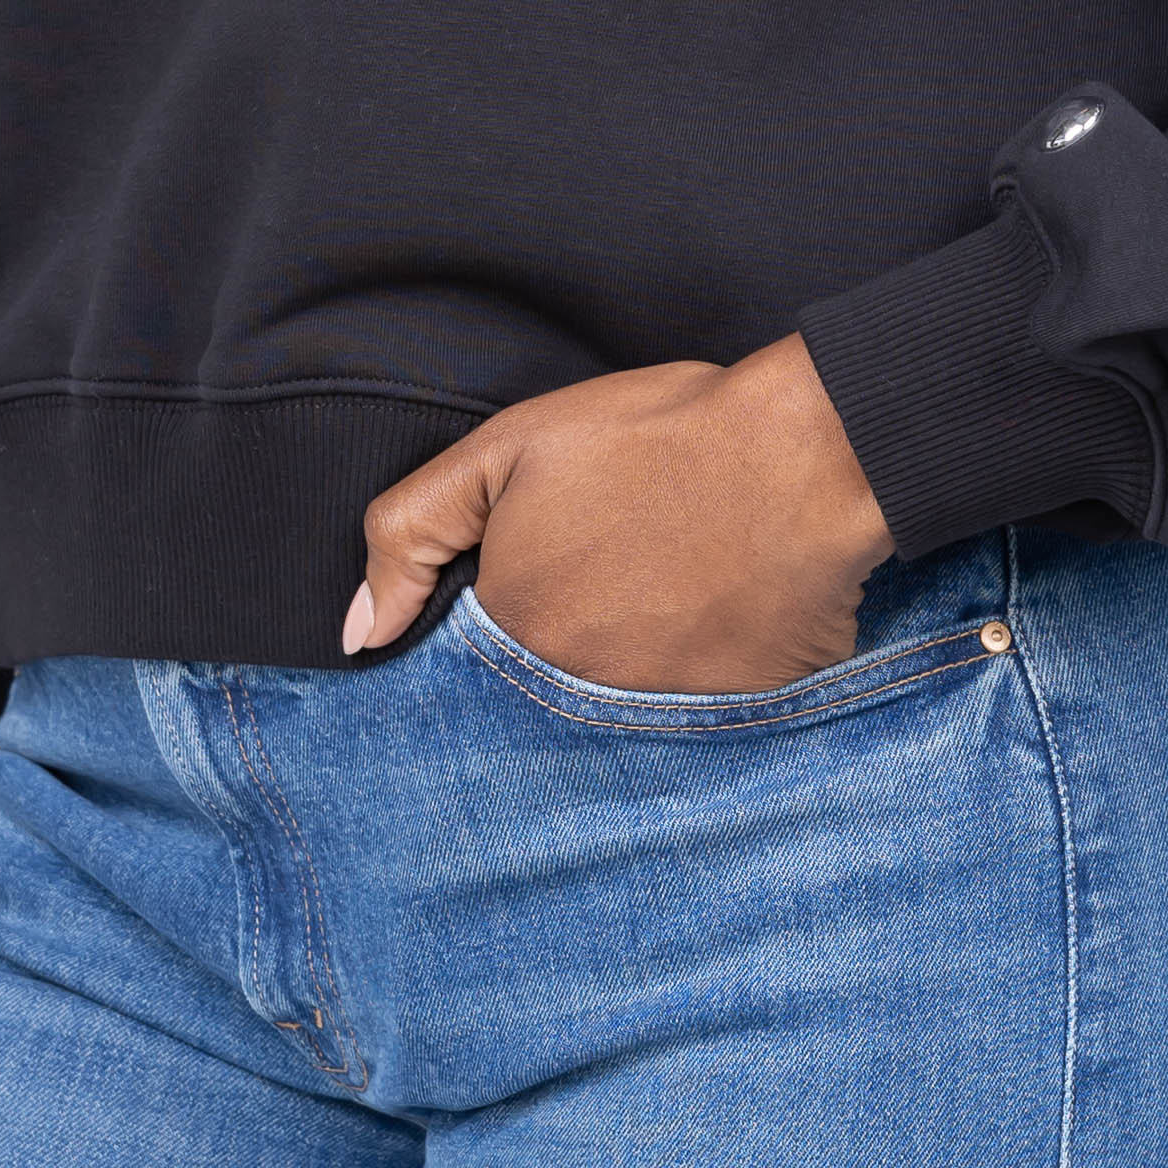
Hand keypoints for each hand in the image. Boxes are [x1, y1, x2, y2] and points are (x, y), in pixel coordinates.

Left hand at [346, 333, 893, 695]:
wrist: (807, 455)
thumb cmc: (657, 439)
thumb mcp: (507, 450)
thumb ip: (410, 533)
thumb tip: (360, 633)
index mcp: (517, 637)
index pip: (467, 679)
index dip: (495, 635)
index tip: (535, 594)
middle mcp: (580, 701)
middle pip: (538, 705)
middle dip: (559, 659)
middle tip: (607, 592)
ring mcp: (661, 724)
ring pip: (611, 724)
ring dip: (621, 681)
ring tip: (658, 606)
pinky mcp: (735, 728)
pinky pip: (691, 728)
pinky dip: (691, 690)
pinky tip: (709, 628)